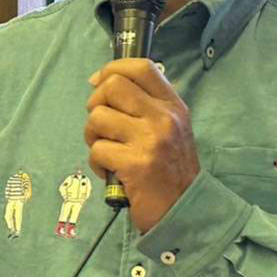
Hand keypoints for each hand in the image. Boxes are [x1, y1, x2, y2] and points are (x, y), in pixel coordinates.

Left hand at [83, 58, 199, 233]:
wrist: (184, 210)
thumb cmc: (170, 170)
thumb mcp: (170, 129)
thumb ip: (144, 105)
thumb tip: (102, 82)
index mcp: (173, 106)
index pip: (141, 67)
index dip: (112, 68)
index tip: (98, 82)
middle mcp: (164, 118)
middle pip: (112, 87)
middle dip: (95, 104)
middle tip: (101, 125)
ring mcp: (150, 140)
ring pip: (98, 118)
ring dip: (92, 136)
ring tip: (107, 150)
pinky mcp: (134, 164)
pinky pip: (96, 150)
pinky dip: (96, 162)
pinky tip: (111, 171)